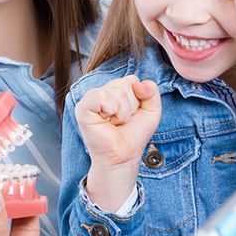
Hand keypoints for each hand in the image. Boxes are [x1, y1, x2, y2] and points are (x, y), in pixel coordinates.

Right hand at [76, 76, 160, 210]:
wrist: (124, 156)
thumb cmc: (133, 135)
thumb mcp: (152, 112)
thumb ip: (152, 92)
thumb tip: (139, 83)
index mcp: (114, 90)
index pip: (132, 80)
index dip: (138, 99)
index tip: (131, 115)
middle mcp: (101, 92)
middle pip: (125, 84)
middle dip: (130, 106)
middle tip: (122, 121)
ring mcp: (90, 99)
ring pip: (116, 91)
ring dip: (122, 112)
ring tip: (114, 123)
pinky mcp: (82, 108)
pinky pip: (102, 97)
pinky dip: (111, 110)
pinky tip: (106, 121)